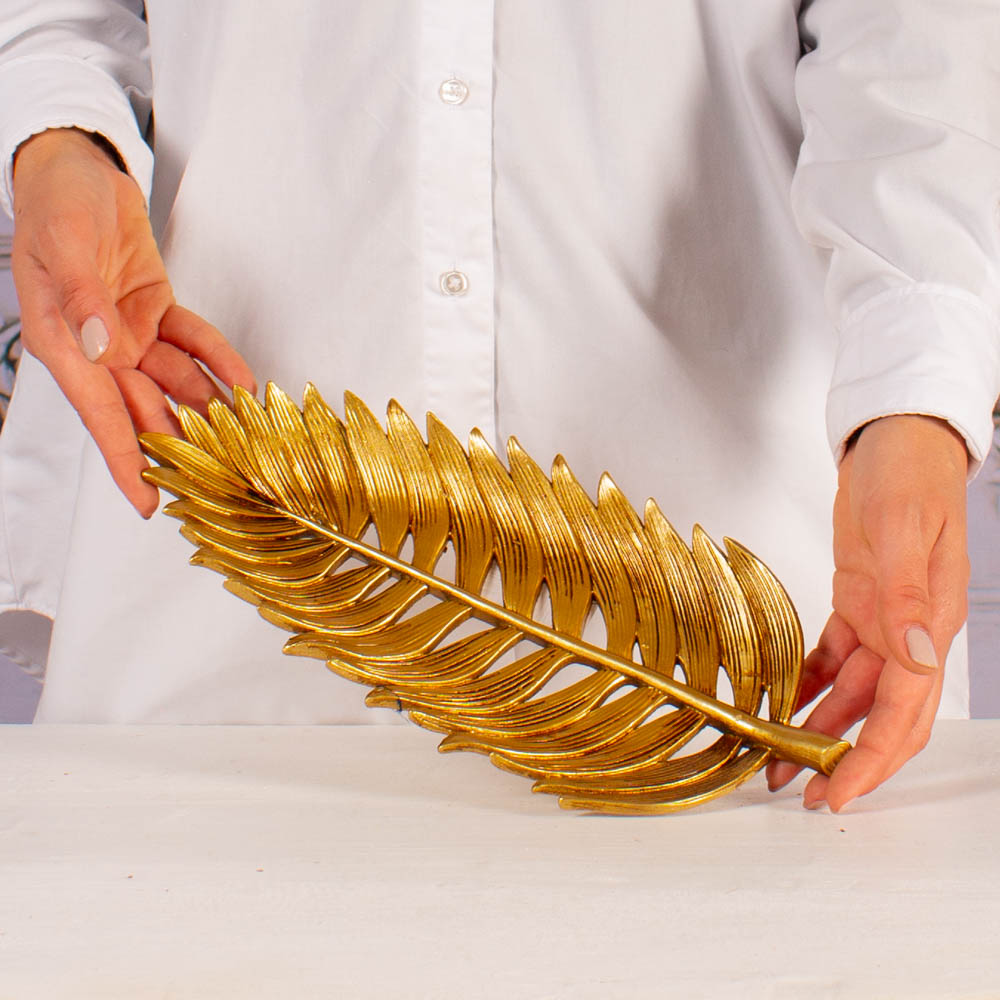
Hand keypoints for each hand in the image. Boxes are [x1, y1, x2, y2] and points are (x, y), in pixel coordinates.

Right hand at [11, 127, 255, 515]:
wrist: (77, 170)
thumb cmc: (56, 204)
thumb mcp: (63, 245)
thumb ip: (83, 300)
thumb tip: (102, 348)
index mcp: (65, 344)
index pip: (99, 412)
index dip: (124, 458)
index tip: (147, 501)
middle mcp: (99, 348)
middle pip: (143, 408)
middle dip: (179, 444)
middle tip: (219, 478)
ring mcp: (129, 333)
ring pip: (174, 383)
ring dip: (207, 407)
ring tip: (244, 438)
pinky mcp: (156, 312)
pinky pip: (192, 344)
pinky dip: (218, 360)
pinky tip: (244, 381)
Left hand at [766, 414, 969, 809]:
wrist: (896, 442)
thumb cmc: (909, 475)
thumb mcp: (904, 529)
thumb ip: (909, 594)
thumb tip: (916, 656)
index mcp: (929, 625)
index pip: (904, 711)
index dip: (873, 758)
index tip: (841, 793)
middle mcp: (908, 633)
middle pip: (880, 716)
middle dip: (845, 759)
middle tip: (803, 793)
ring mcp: (882, 620)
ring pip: (851, 693)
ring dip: (819, 727)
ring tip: (779, 758)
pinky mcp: (857, 603)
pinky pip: (832, 657)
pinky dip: (808, 682)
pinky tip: (781, 702)